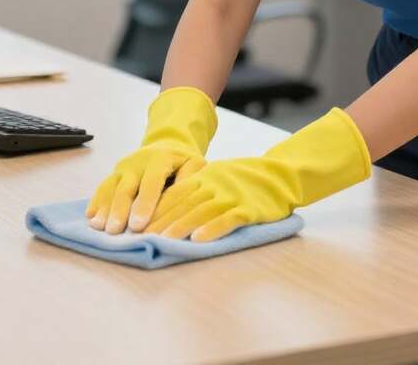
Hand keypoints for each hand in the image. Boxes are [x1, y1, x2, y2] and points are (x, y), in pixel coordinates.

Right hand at [87, 144, 205, 233]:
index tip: (138, 225)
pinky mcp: (115, 173)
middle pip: (126, 187)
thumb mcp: (194, 164)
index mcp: (160, 159)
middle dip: (119, 209)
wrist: (168, 144)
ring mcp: (124, 167)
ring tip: (98, 227)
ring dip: (104, 207)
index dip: (145, 204)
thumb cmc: (183, 161)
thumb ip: (189, 179)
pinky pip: (103, 186)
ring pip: (111, 187)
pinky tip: (90, 216)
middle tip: (114, 230)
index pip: (151, 182)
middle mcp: (138, 162)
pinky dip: (96, 200)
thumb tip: (182, 200)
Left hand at [144, 106, 371, 241]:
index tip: (138, 226)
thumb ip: (196, 189)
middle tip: (143, 238)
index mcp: (204, 176)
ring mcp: (231, 195)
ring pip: (200, 212)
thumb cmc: (245, 180)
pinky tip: (198, 241)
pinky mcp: (248, 208)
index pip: (174, 193)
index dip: (155, 210)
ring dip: (180, 227)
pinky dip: (211, 230)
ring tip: (163, 241)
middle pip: (183, 203)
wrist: (280, 175)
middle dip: (161, 221)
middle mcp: (214, 184)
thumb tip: (168, 208)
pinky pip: (226, 219)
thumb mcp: (217, 178)